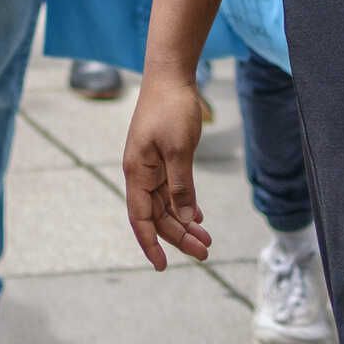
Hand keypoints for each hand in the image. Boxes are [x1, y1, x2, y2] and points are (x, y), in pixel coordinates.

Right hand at [120, 75, 213, 268]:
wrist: (170, 76)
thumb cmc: (172, 109)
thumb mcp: (179, 151)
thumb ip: (181, 187)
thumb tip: (183, 220)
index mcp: (137, 172)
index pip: (140, 218)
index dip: (150, 244)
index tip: (162, 266)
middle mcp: (140, 173)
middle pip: (157, 215)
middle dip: (178, 237)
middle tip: (205, 253)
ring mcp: (151, 166)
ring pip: (166, 205)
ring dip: (184, 224)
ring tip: (207, 241)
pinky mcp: (163, 159)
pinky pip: (171, 191)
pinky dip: (184, 206)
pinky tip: (198, 218)